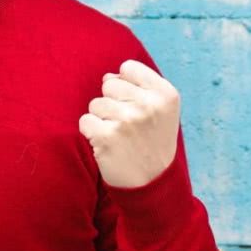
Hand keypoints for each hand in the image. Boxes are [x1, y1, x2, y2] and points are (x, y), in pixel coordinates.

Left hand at [78, 59, 180, 188]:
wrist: (152, 183)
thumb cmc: (152, 140)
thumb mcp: (161, 110)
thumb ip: (138, 86)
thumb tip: (108, 76)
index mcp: (166, 94)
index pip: (128, 68)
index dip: (126, 85)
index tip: (135, 105)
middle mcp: (148, 105)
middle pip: (109, 84)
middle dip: (112, 102)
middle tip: (128, 125)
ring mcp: (128, 121)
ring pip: (95, 103)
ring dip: (102, 119)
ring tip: (119, 136)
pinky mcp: (107, 137)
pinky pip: (85, 121)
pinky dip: (91, 133)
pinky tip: (107, 144)